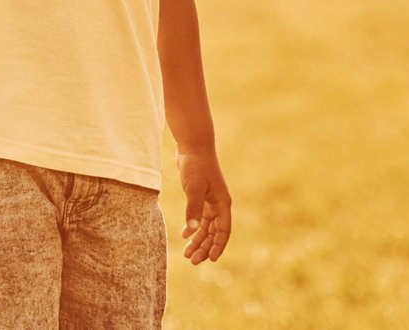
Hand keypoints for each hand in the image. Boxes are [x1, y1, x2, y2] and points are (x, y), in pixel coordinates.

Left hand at [177, 149, 231, 264]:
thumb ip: (193, 208)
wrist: (193, 146)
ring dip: (198, 240)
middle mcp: (219, 204)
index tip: (211, 259)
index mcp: (223, 203)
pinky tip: (184, 235)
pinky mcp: (201, 196)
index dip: (218, 246)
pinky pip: (199, 217)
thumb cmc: (196, 166)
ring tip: (187, 254)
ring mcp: (210, 200)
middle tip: (193, 261)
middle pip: (214, 232)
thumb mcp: (194, 188)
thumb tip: (191, 230)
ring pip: (206, 226)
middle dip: (205, 247)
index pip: (223, 231)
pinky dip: (192, 227)